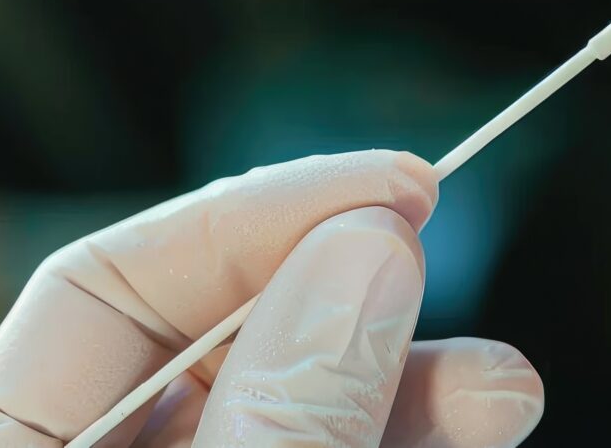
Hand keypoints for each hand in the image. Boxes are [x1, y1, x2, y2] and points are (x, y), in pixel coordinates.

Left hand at [0, 150, 545, 446]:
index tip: (399, 189)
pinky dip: (400, 447)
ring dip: (405, 389)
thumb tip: (367, 248)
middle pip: (213, 355)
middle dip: (349, 305)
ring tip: (507, 392)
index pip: (102, 291)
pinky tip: (471, 432)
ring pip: (292, 420)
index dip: (252, 219)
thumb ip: (282, 419)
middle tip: (447, 265)